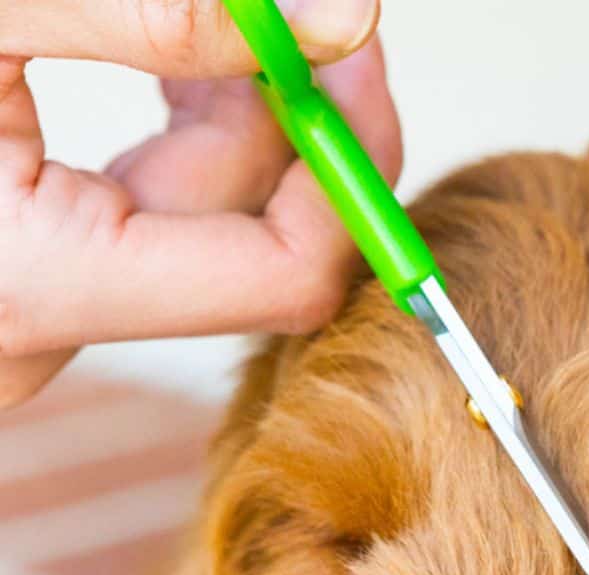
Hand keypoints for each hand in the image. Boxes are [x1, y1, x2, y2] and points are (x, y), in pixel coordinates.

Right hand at [0, 0, 397, 408]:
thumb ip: (153, 20)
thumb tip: (337, 19)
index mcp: (39, 288)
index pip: (289, 274)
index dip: (346, 165)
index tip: (354, 54)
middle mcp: (46, 331)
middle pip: (256, 234)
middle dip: (296, 112)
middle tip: (305, 10)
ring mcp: (42, 311)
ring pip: (206, 217)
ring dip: (242, 107)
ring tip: (246, 12)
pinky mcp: (35, 276)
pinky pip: (149, 212)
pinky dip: (184, 130)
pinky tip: (181, 53)